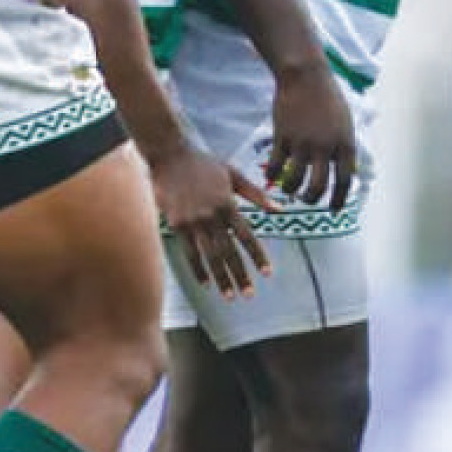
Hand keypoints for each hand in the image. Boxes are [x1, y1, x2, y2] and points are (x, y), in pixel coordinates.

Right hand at [150, 142, 274, 299]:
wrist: (170, 156)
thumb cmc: (205, 164)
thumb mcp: (235, 175)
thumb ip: (257, 195)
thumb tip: (280, 209)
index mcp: (228, 204)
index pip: (247, 236)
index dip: (257, 256)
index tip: (267, 273)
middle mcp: (211, 216)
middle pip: (229, 252)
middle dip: (240, 275)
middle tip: (249, 294)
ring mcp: (193, 222)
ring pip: (209, 256)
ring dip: (220, 278)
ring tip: (229, 296)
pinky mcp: (176, 225)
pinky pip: (189, 253)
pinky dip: (198, 269)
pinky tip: (206, 283)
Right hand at [266, 65, 358, 210]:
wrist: (306, 77)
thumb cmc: (328, 98)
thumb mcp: (345, 123)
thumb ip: (343, 147)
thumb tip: (344, 170)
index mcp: (344, 143)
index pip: (345, 180)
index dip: (339, 199)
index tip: (334, 209)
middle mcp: (324, 147)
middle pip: (318, 187)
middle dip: (312, 200)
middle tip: (307, 201)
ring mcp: (302, 143)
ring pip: (294, 181)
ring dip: (291, 191)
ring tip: (290, 190)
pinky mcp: (282, 137)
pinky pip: (276, 166)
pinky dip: (273, 176)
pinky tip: (273, 177)